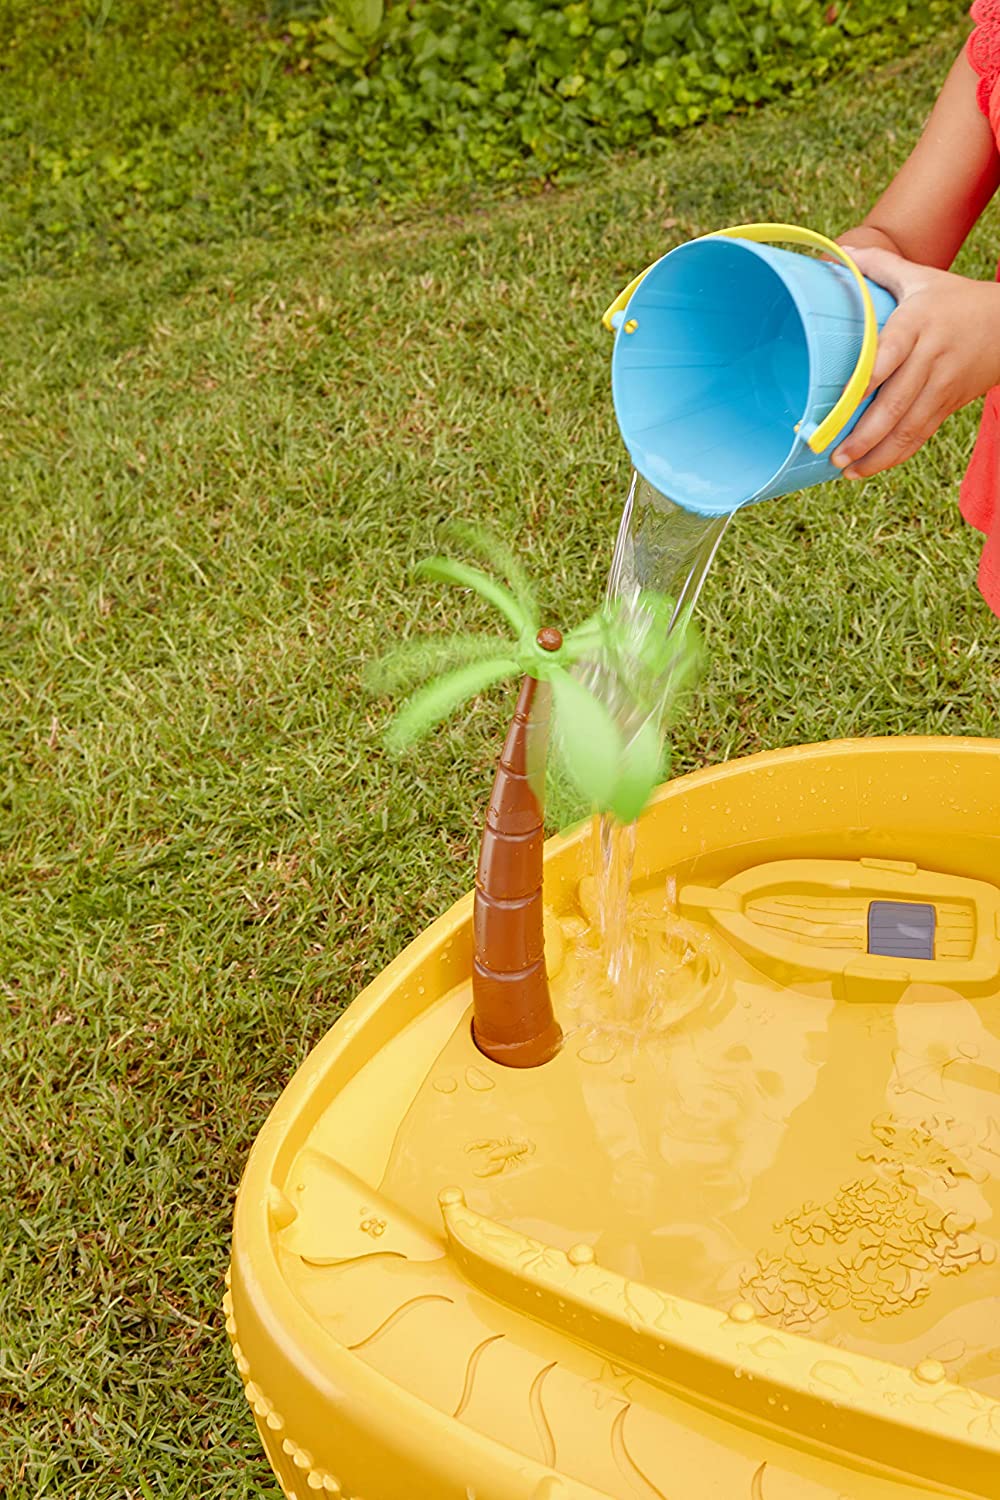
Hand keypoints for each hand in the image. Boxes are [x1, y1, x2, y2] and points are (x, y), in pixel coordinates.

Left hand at [831, 246, 999, 478]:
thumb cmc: (952, 299)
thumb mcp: (920, 277)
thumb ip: (879, 267)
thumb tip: (839, 253)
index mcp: (918, 322)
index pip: (891, 352)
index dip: (869, 378)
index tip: (843, 399)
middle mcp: (930, 357)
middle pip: (897, 402)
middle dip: (864, 434)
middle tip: (834, 452)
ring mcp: (941, 385)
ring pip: (909, 427)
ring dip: (876, 454)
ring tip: (846, 470)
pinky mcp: (948, 405)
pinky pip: (920, 435)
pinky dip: (895, 456)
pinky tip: (869, 469)